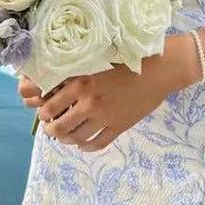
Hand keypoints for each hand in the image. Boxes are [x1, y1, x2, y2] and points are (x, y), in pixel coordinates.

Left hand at [17, 34, 201, 151]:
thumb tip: (57, 78)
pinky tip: (83, 145)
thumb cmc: (130, 57)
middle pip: (59, 127)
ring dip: (66, 140)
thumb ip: (78, 70)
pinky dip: (86, 147)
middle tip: (51, 127)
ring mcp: (105, 117)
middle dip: (51, 129)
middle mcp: (89, 103)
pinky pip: (97, 143)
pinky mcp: (120, 127)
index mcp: (81, 83)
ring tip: (64, 137)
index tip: (44, 111)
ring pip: (76, 138)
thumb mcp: (98, 59)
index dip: (43, 112)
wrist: (161, 69)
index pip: (49, 105)